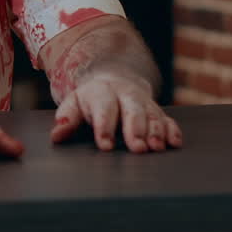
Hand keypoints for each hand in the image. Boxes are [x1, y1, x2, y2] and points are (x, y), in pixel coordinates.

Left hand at [50, 67, 181, 151]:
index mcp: (101, 92)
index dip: (104, 127)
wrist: (112, 82)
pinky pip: (168, 119)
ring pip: (152, 115)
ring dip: (156, 131)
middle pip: (132, 110)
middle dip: (135, 129)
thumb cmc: (90, 100)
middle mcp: (125, 95)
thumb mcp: (74, 104)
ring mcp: (144, 102)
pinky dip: (172, 130)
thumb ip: (67, 119)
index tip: (106, 145)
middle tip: (138, 148)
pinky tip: (174, 142)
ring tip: (156, 148)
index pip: (103, 108)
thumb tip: (57, 136)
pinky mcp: (158, 111)